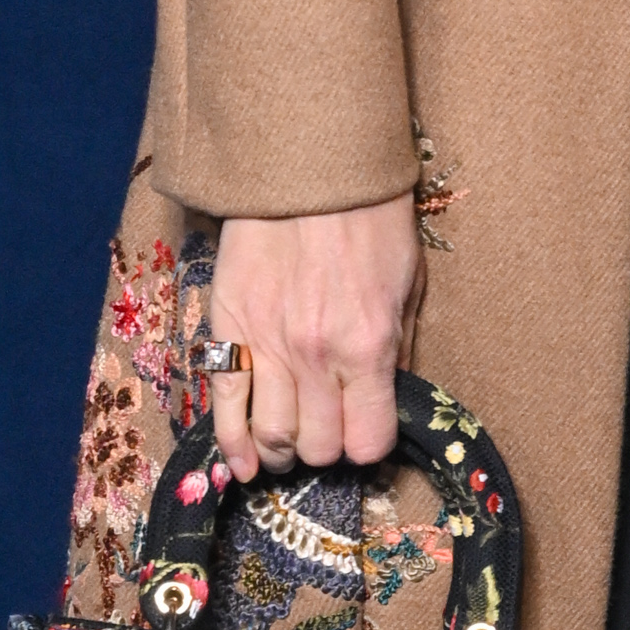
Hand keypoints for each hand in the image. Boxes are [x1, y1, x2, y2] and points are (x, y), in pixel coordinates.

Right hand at [205, 198, 421, 478]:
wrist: (307, 166)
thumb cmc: (368, 218)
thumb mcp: (406, 283)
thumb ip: (396, 348)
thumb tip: (385, 397)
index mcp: (369, 346)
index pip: (368, 441)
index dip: (369, 444)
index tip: (366, 431)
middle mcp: (317, 357)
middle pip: (319, 448)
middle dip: (327, 448)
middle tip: (328, 430)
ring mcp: (267, 346)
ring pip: (272, 438)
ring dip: (282, 450)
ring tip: (288, 442)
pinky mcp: (228, 329)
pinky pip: (224, 406)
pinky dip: (231, 445)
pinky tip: (241, 464)